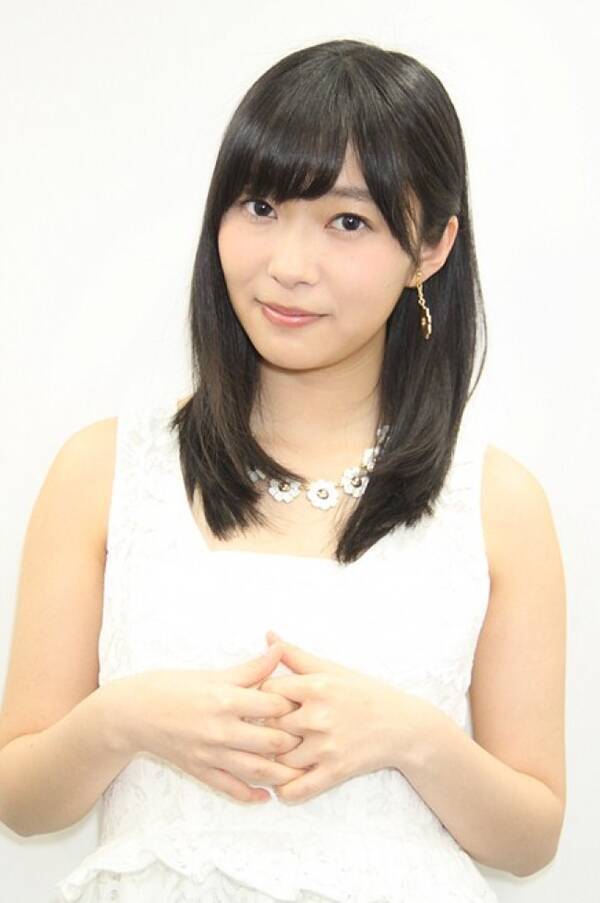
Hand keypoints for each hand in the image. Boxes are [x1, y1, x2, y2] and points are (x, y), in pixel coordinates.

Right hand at [106, 642, 306, 804]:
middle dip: (294, 742)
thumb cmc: (174, 687)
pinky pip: (229, 788)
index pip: (272, 705)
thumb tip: (280, 648)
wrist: (135, 712)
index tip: (310, 705)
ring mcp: (209, 753)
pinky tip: (266, 796)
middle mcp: (220, 729)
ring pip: (254, 770)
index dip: (294, 706)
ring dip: (280, 774)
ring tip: (299, 772)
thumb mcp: (213, 674)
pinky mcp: (199, 770)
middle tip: (312, 739)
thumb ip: (251, 668)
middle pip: (270, 741)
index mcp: (225, 699)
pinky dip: (250, 795)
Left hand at [256, 630, 424, 803]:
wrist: (402, 726)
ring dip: (273, 759)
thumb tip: (268, 635)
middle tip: (258, 730)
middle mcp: (319, 716)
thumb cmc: (364, 693)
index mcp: (316, 687)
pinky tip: (282, 782)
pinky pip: (299, 788)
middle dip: (264, 728)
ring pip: (280, 758)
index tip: (262, 703)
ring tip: (269, 756)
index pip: (267, 692)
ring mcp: (327, 746)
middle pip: (270, 724)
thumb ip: (296, 655)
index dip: (261, 697)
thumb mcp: (332, 670)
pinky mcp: (336, 771)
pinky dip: (286, 789)